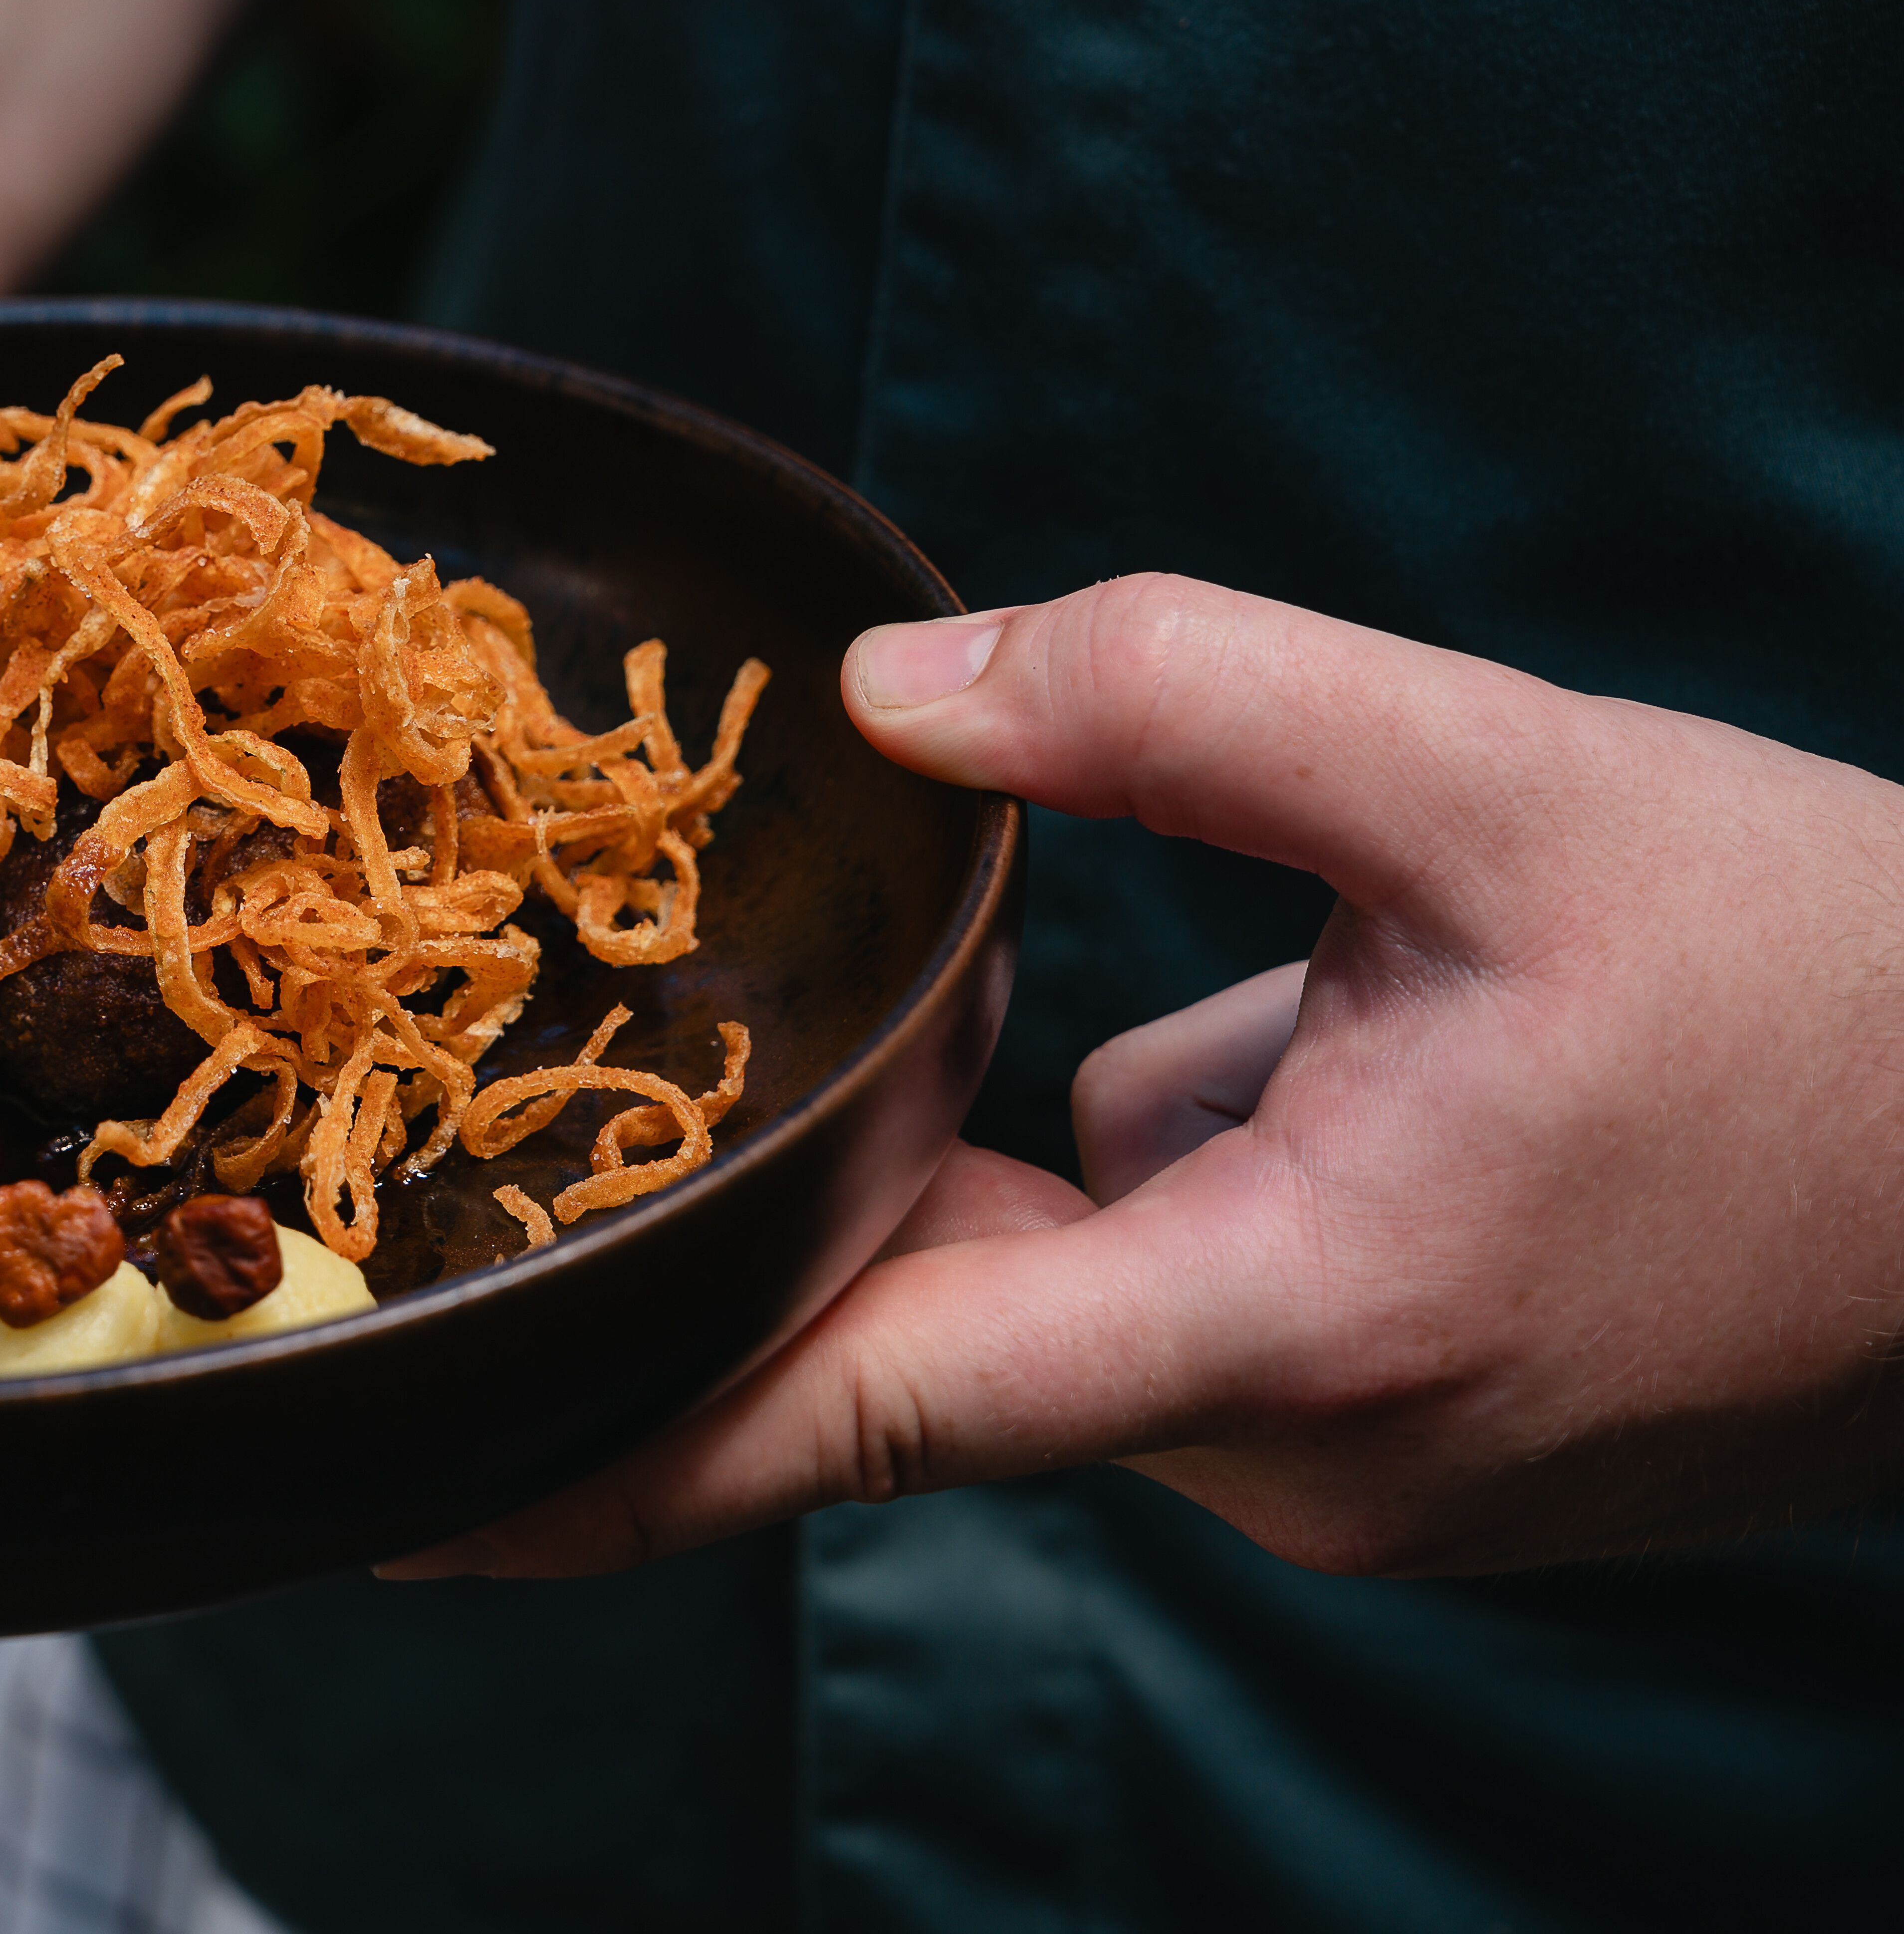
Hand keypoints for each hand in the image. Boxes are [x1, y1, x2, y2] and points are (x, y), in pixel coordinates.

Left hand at [400, 574, 1903, 1581]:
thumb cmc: (1825, 976)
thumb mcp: (1491, 773)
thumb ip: (1172, 704)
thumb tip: (894, 697)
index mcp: (1291, 1317)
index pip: (862, 1420)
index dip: (623, 1455)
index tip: (423, 1489)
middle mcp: (1303, 1449)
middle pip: (973, 1308)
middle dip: (929, 1166)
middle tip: (898, 1049)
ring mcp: (1370, 1475)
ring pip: (1109, 1271)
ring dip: (1148, 1127)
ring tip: (1383, 1003)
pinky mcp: (1425, 1452)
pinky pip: (1213, 1297)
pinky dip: (1231, 1172)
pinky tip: (1405, 1063)